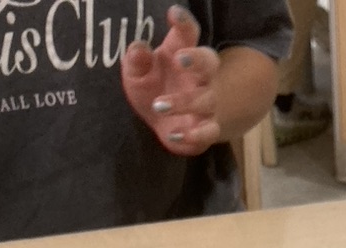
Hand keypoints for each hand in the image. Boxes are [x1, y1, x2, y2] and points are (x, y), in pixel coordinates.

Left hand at [120, 4, 220, 156]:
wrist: (166, 125)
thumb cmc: (152, 89)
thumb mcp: (136, 73)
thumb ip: (136, 60)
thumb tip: (139, 49)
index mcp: (181, 53)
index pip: (188, 33)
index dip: (184, 22)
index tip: (173, 14)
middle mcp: (199, 77)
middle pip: (209, 62)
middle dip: (198, 59)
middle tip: (180, 59)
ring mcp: (206, 103)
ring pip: (206, 99)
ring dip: (184, 102)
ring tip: (158, 105)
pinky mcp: (207, 129)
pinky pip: (210, 131)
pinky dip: (195, 135)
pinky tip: (173, 134)